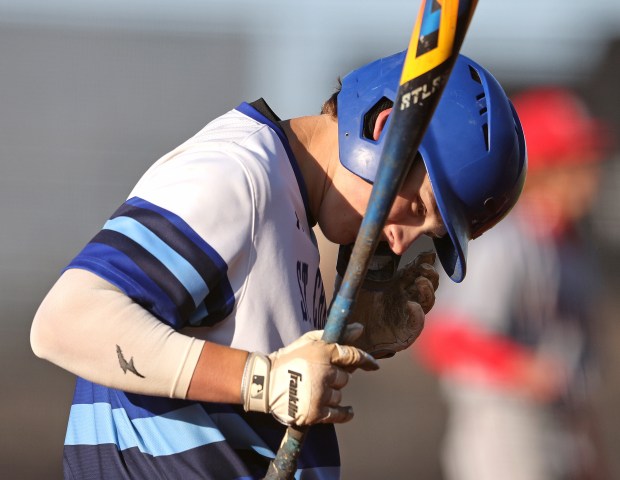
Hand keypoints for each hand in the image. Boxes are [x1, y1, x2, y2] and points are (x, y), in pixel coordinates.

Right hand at [241, 325, 378, 425]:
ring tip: (314, 389)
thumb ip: (336, 336)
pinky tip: (348, 410)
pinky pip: (338, 414)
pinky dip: (344, 412)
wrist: (265, 383)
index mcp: (322, 352)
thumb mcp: (310, 341)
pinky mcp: (315, 412)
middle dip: (337, 377)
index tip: (373, 365)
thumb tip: (360, 328)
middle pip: (345, 378)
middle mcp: (324, 372)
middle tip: (321, 376)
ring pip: (339, 395)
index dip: (365, 360)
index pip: (352, 355)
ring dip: (332, 393)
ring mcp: (320, 393)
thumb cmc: (289, 359)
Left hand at [344, 251, 438, 357]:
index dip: (425, 263)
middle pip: (427, 285)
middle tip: (425, 269)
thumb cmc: (351, 306)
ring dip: (427, 292)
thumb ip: (364, 264)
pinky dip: (417, 317)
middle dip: (430, 276)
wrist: (343, 334)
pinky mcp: (402, 334)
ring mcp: (405, 316)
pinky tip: (412, 306)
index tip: (427, 255)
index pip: (417, 271)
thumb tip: (366, 240)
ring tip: (421, 283)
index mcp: (397, 285)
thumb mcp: (356, 281)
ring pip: (426, 303)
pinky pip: (415, 326)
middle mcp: (405, 298)